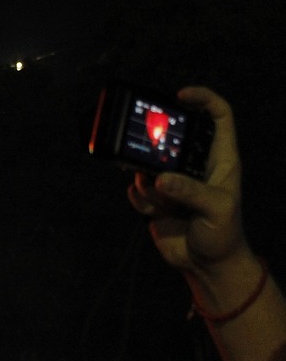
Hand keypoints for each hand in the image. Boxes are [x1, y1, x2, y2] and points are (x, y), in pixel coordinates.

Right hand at [126, 87, 254, 283]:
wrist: (206, 265)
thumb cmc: (224, 234)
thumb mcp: (216, 210)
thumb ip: (189, 191)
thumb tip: (158, 179)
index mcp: (220, 159)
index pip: (217, 117)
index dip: (202, 100)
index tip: (180, 96)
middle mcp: (195, 166)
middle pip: (171, 139)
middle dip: (156, 150)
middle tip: (149, 160)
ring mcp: (173, 182)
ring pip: (148, 167)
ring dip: (150, 186)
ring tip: (165, 205)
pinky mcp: (155, 199)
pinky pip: (137, 191)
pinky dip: (141, 202)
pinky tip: (156, 213)